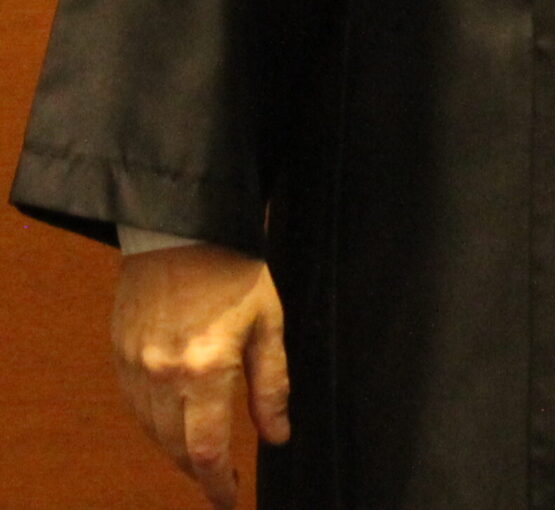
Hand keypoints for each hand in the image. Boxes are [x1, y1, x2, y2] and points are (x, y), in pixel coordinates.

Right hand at [112, 243, 290, 508]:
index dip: (218, 485)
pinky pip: (136, 408)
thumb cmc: (232, 268)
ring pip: (153, 433)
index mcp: (205, 368)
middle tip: (223, 477)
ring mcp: (136, 368)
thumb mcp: (268, 322)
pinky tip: (176, 419)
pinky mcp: (120, 356)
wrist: (181, 229)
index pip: (208, 451)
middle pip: (177, 449)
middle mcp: (163, 376)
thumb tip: (276, 435)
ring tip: (204, 451)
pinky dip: (157, 423)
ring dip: (177, 449)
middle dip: (201, 470)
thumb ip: (272, 384)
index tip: (230, 499)